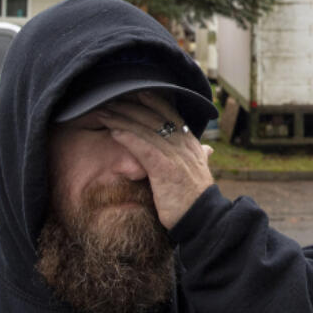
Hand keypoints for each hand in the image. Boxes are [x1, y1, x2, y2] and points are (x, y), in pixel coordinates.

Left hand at [96, 92, 214, 229]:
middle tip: (110, 100)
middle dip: (130, 107)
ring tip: (104, 113)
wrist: (203, 219)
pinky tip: (113, 131)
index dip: (152, 101)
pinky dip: (127, 137)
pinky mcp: (165, 169)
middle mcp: (183, 144)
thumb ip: (200, 157)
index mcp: (190, 143)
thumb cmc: (196, 198)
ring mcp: (175, 155)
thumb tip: (208, 149)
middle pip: (154, 117)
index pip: (170, 113)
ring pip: (145, 129)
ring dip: (122, 119)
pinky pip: (143, 148)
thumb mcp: (201, 172)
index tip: (135, 92)